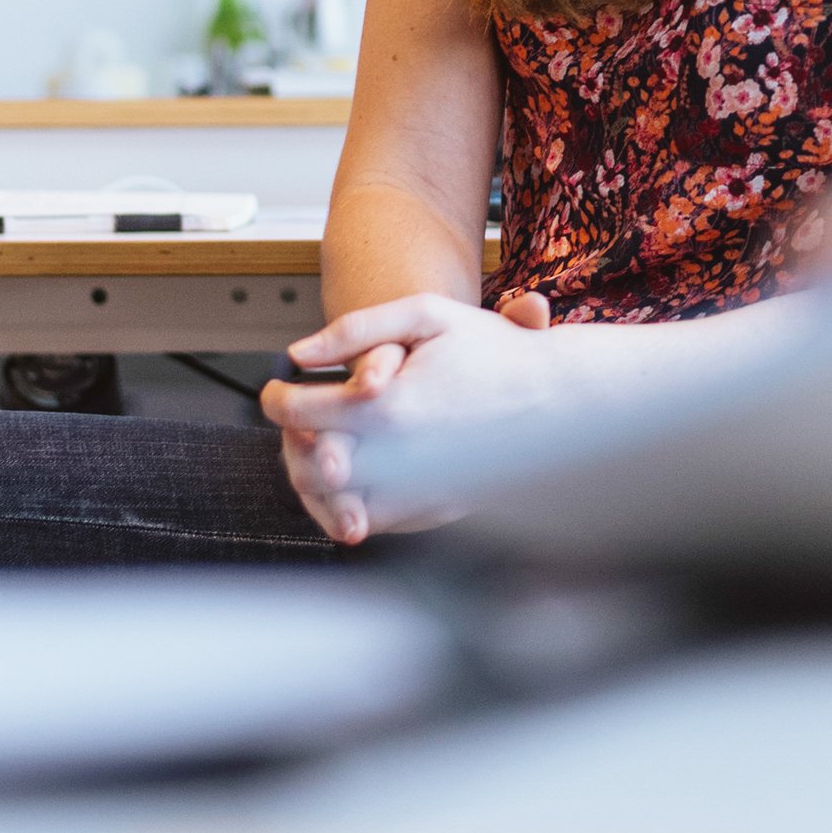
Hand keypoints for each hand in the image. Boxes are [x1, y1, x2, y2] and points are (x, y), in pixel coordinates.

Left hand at [260, 290, 558, 541]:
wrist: (558, 399)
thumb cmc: (492, 350)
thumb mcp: (426, 314)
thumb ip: (356, 328)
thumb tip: (298, 354)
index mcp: (388, 407)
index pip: (299, 412)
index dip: (275, 398)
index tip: (274, 390)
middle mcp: (397, 460)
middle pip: (307, 463)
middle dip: (292, 440)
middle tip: (295, 419)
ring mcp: (415, 494)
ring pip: (333, 500)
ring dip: (314, 476)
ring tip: (321, 445)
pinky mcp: (432, 513)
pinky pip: (372, 518)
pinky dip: (352, 502)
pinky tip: (357, 474)